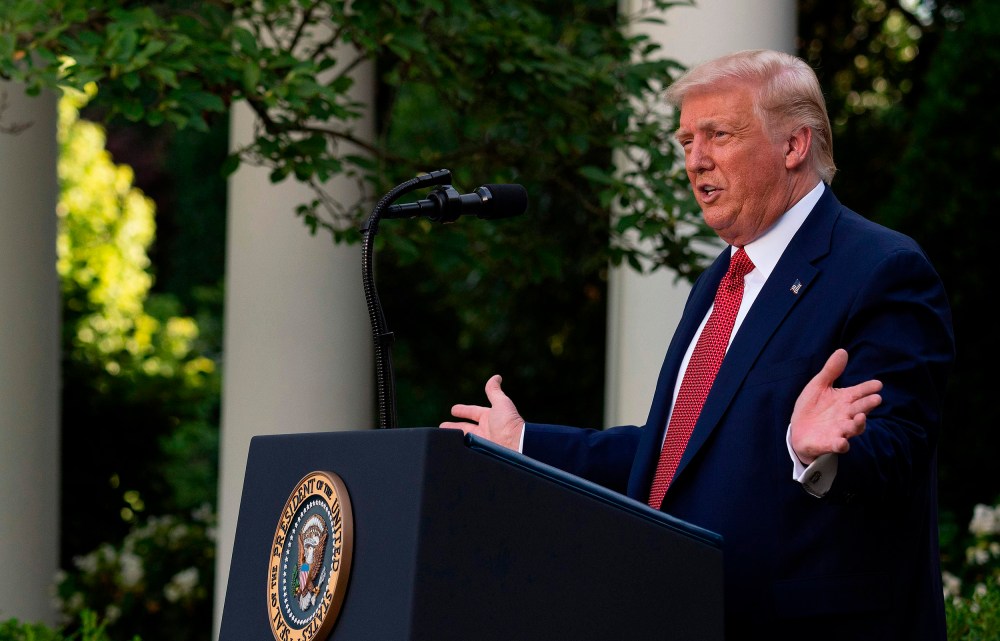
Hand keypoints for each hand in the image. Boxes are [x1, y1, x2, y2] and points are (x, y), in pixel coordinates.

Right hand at [440, 374, 525, 450]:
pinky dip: (460, 450)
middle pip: (465, 428)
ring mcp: (482, 443)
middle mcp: (485, 431)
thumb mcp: (501, 403)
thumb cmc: (509, 423)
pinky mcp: (479, 454)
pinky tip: (450, 451)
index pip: (472, 412)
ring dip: (454, 439)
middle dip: (453, 428)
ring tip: (443, 440)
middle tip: (443, 428)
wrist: (516, 445)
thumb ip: (495, 391)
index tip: (453, 410)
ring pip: (464, 440)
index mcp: (489, 418)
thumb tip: (496, 377)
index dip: (462, 410)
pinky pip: (466, 451)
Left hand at [790, 349, 882, 463]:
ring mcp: (839, 430)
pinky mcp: (829, 443)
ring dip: (858, 424)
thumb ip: (831, 371)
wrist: (798, 430)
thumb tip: (842, 350)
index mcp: (845, 400)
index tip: (878, 384)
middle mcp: (846, 415)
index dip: (868, 388)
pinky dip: (841, 445)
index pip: (860, 392)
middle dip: (868, 404)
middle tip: (876, 398)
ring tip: (861, 417)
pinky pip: (838, 445)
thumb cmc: (812, 407)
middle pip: (860, 409)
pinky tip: (843, 443)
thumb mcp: (819, 386)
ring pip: (853, 428)